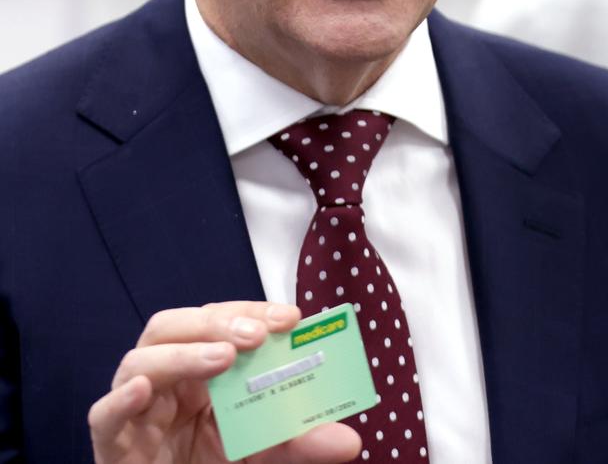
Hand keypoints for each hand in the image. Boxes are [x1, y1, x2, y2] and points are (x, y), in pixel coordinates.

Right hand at [88, 300, 360, 463]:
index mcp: (199, 367)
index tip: (290, 317)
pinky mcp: (112, 445)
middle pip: (175, 325)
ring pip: (141, 358)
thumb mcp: (265, 451)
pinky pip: (102, 415)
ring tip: (222, 359)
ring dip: (182, 352)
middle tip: (256, 334)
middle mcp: (164, 377)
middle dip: (217, 322)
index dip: (251, 311)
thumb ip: (301, 442)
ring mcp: (136, 408)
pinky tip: (142, 389)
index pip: (219, 320)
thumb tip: (351, 440)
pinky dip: (119, 399)